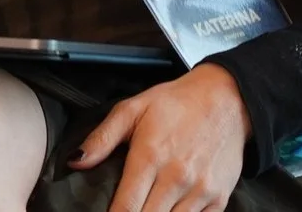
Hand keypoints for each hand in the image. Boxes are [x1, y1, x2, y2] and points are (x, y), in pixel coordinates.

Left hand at [70, 64, 249, 211]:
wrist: (226, 100)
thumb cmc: (176, 104)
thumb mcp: (131, 109)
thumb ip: (101, 138)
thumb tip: (75, 161)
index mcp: (150, 156)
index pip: (126, 206)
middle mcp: (177, 178)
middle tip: (123, 211)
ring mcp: (201, 191)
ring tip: (142, 209)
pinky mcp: (220, 198)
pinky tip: (168, 211)